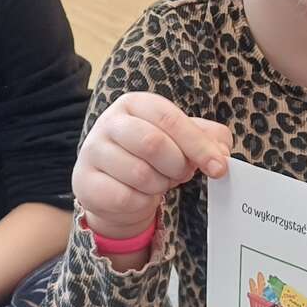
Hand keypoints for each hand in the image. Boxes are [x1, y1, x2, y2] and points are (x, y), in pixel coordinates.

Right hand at [73, 92, 231, 237]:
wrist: (117, 188)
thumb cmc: (153, 159)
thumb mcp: (183, 141)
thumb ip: (210, 140)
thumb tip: (222, 155)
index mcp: (135, 104)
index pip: (170, 119)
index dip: (198, 145)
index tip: (218, 168)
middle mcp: (109, 122)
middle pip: (153, 143)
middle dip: (177, 166)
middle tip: (182, 174)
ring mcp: (92, 151)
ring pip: (139, 173)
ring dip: (160, 185)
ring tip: (158, 182)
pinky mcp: (84, 181)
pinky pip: (124, 197)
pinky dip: (142, 202)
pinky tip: (141, 196)